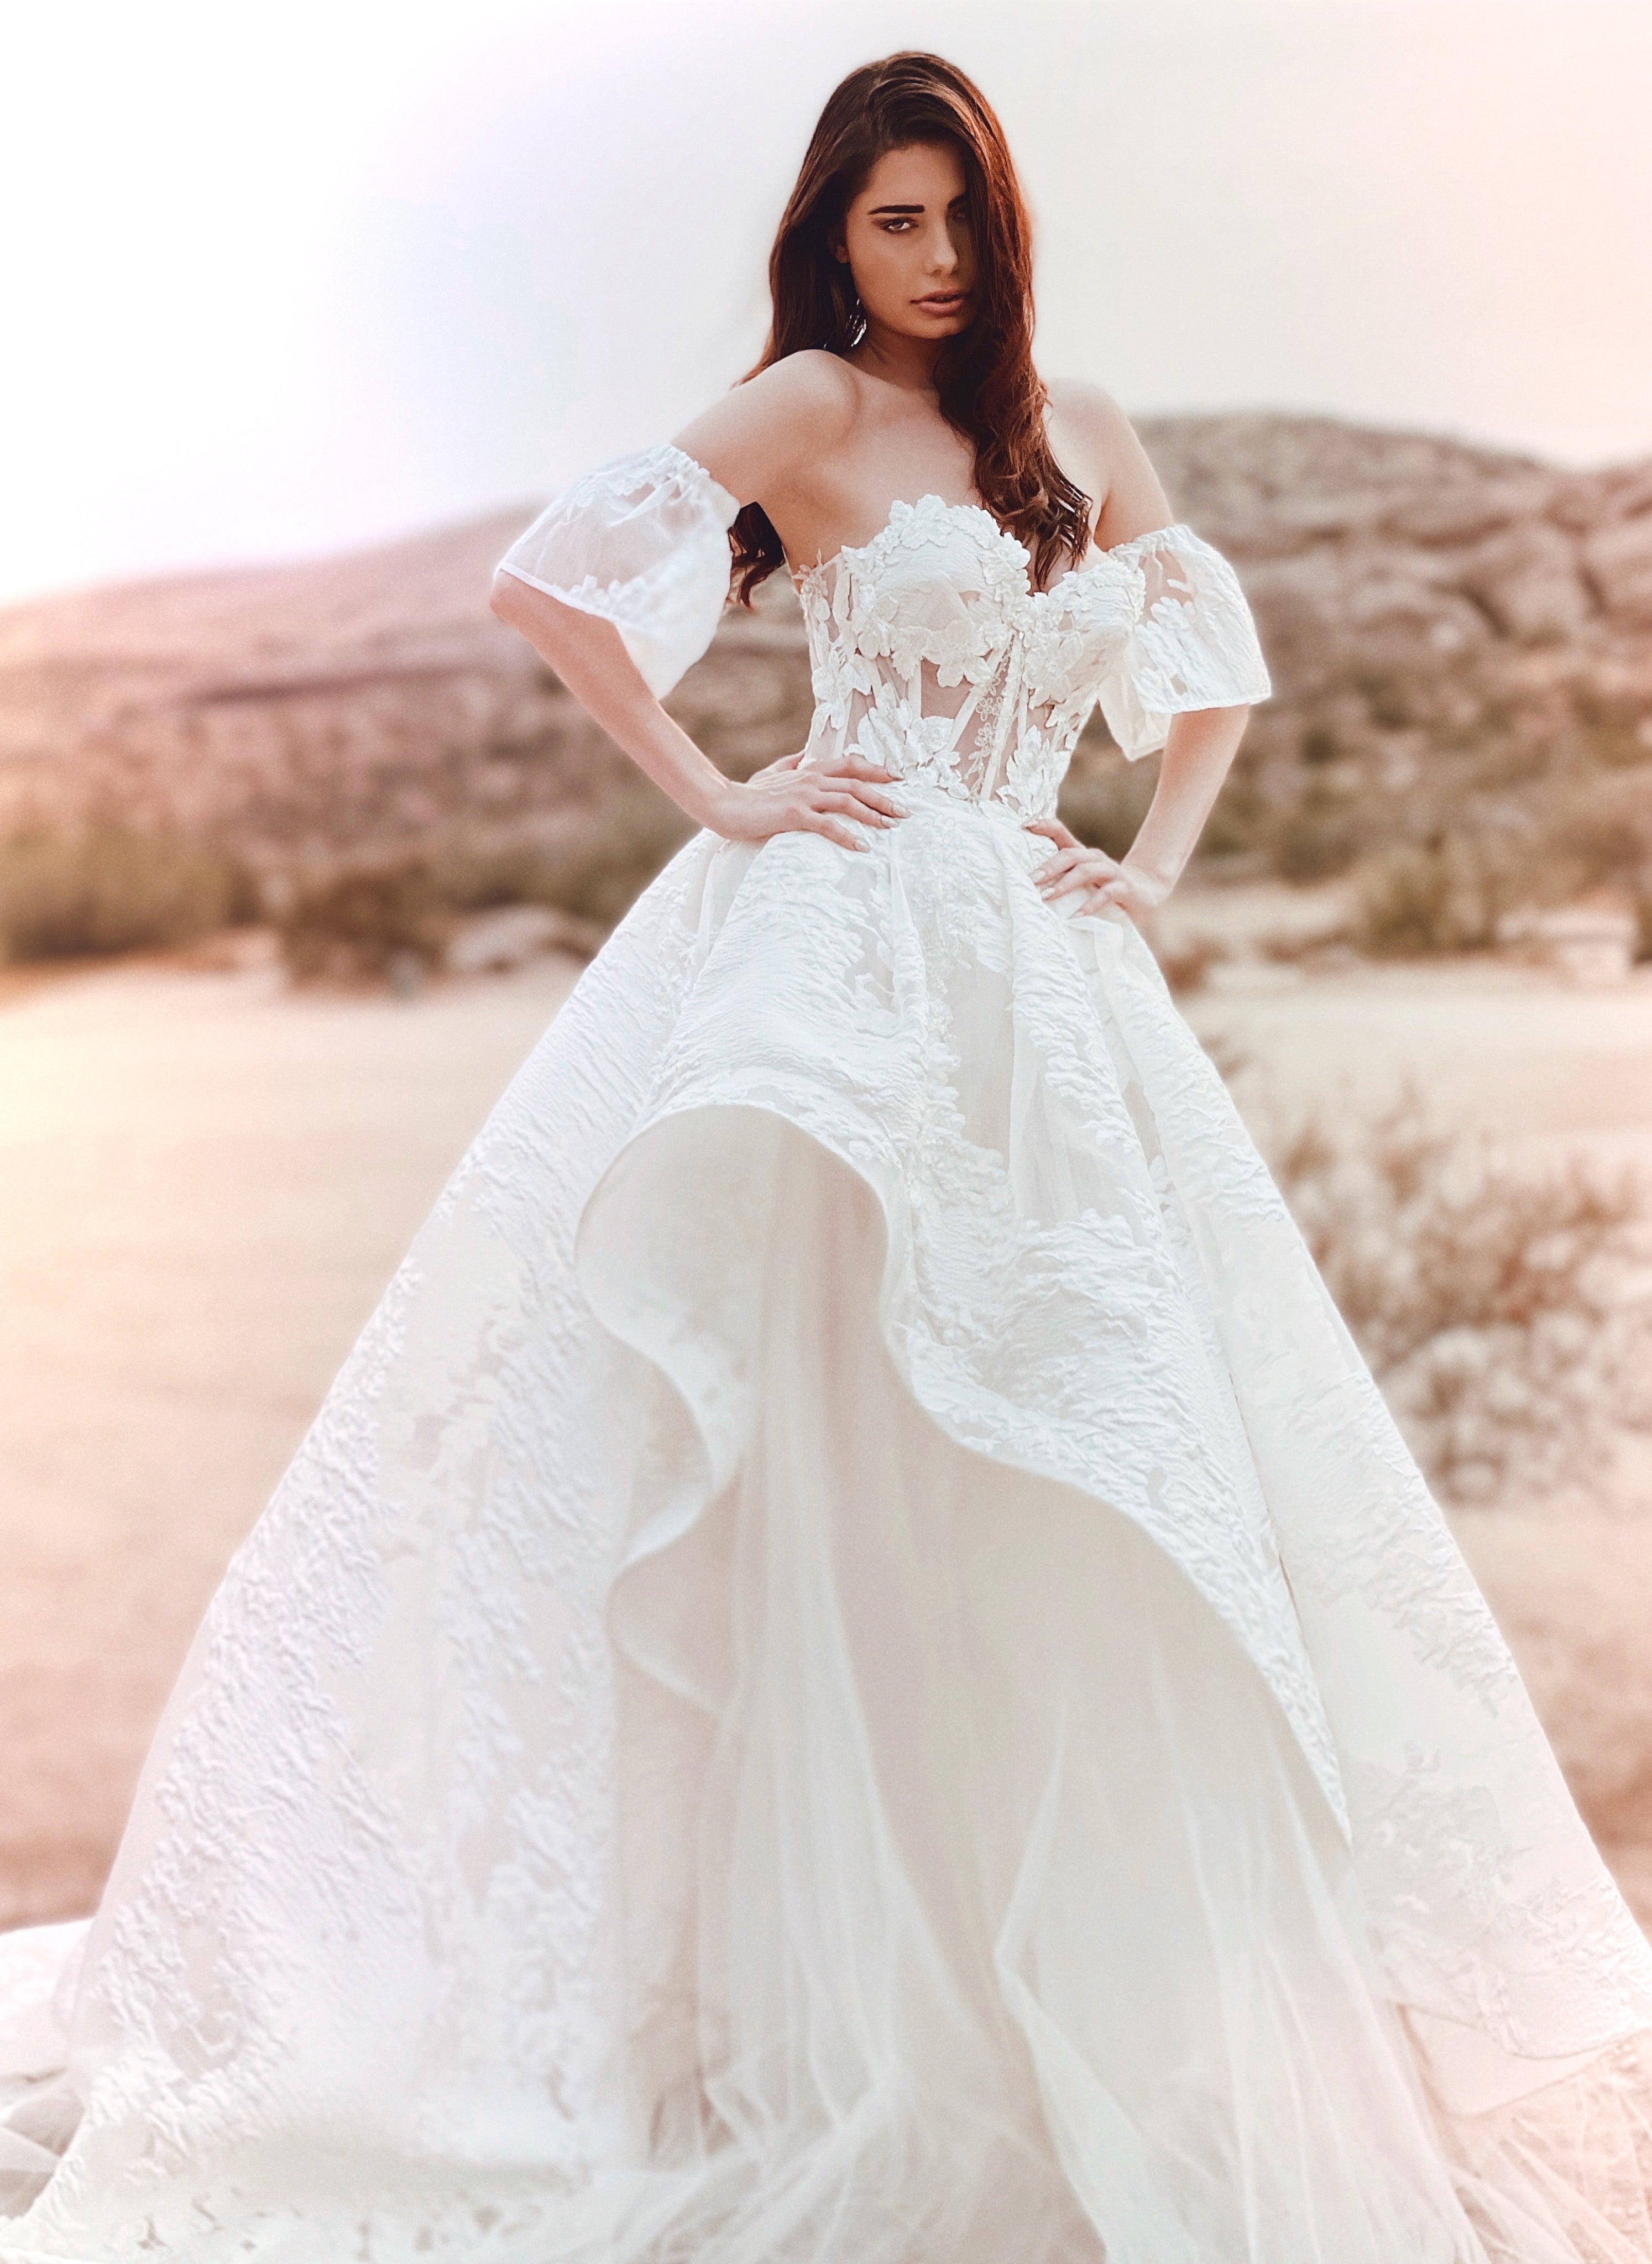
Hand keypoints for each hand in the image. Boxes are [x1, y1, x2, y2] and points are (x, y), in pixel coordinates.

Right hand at [705, 755, 906, 850]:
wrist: (724, 804)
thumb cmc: (747, 793)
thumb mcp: (770, 773)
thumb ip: (789, 763)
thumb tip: (801, 755)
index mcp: (807, 770)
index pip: (849, 765)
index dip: (875, 769)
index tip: (896, 777)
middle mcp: (810, 779)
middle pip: (856, 784)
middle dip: (884, 797)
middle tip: (904, 812)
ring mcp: (803, 795)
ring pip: (848, 801)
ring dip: (873, 814)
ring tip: (890, 827)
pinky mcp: (795, 814)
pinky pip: (828, 825)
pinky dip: (848, 836)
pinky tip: (862, 847)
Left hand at [1024, 818, 1171, 921]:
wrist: (1146, 892)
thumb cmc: (1105, 886)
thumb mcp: (1082, 880)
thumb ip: (1061, 876)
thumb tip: (1028, 881)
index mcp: (1082, 855)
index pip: (1061, 834)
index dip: (1045, 826)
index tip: (1025, 825)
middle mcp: (1095, 859)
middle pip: (1070, 855)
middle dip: (1049, 866)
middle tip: (1031, 880)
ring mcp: (1111, 872)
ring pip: (1086, 871)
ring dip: (1065, 883)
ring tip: (1047, 896)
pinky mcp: (1125, 888)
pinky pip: (1107, 894)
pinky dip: (1091, 905)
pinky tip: (1077, 916)